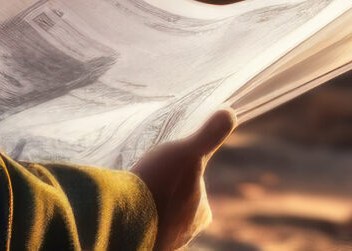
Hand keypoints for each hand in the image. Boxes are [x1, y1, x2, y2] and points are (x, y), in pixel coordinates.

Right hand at [130, 108, 234, 250]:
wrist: (122, 219)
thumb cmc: (158, 186)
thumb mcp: (187, 152)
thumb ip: (208, 135)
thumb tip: (229, 113)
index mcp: (201, 215)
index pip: (197, 195)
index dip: (185, 180)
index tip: (171, 169)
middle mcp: (183, 234)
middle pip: (176, 208)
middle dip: (165, 195)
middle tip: (150, 179)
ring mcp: (161, 242)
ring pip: (156, 219)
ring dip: (148, 206)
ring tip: (135, 192)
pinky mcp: (139, 244)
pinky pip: (139, 228)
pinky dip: (134, 217)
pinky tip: (126, 206)